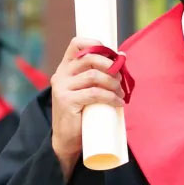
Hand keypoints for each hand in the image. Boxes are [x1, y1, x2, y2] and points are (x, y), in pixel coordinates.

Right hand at [49, 37, 125, 179]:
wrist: (66, 140)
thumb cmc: (81, 113)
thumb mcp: (86, 90)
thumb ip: (98, 75)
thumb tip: (122, 56)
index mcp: (65, 68)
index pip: (76, 44)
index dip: (96, 44)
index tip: (112, 55)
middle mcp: (61, 75)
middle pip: (89, 58)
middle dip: (110, 66)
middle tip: (120, 79)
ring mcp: (62, 88)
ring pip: (94, 76)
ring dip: (113, 83)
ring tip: (120, 93)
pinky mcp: (67, 101)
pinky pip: (94, 93)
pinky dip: (110, 97)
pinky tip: (118, 102)